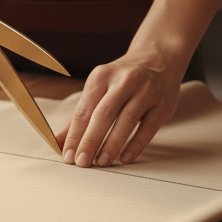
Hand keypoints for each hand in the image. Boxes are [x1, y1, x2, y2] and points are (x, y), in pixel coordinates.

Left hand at [56, 51, 184, 167]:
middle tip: (82, 162)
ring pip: (126, 121)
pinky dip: (136, 144)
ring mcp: (145, 92)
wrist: (158, 59)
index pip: (83, 111)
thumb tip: (58, 141)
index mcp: (101, 77)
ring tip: (102, 162)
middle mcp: (123, 82)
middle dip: (90, 141)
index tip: (68, 156)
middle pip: (103, 115)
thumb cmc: (122, 79)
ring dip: (112, 145)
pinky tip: (125, 157)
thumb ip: (79, 115)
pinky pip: (148, 127)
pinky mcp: (163, 104)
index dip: (74, 135)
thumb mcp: (99, 88)